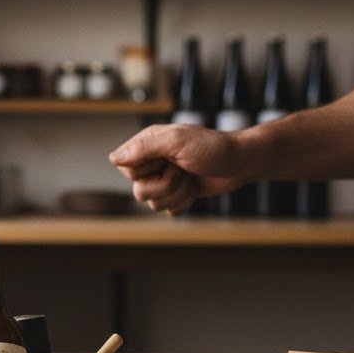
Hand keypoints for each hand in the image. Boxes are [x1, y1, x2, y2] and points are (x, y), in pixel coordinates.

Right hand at [109, 124, 244, 214]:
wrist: (240, 163)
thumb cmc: (212, 147)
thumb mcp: (177, 141)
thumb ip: (145, 148)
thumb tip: (113, 159)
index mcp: (148, 144)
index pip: (125, 168)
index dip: (145, 170)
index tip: (165, 160)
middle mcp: (152, 162)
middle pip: (139, 191)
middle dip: (165, 185)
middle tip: (181, 169)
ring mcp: (164, 180)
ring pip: (153, 204)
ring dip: (177, 193)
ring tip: (190, 177)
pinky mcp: (176, 194)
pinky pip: (169, 211)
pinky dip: (184, 203)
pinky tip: (194, 188)